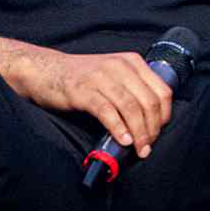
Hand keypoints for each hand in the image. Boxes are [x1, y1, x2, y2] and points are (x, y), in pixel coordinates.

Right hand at [21, 50, 173, 157]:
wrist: (45, 71)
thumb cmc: (82, 78)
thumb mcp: (114, 74)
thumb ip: (133, 88)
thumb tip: (152, 120)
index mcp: (132, 62)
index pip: (162, 90)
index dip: (164, 115)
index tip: (159, 131)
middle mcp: (120, 67)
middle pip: (148, 102)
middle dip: (152, 128)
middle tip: (147, 146)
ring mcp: (101, 77)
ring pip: (131, 108)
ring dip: (138, 132)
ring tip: (138, 148)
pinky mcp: (83, 91)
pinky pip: (107, 111)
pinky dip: (118, 128)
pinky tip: (122, 140)